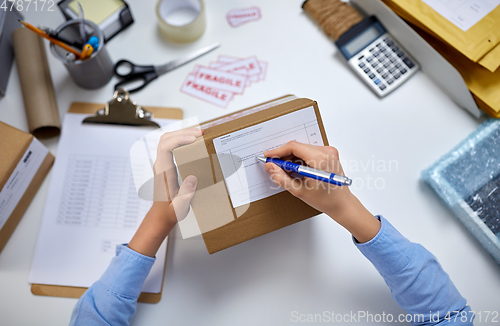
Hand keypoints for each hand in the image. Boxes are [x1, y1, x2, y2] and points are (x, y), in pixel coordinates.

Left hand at [128, 127, 201, 256]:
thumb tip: (192, 178)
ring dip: (181, 134)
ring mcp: (162, 163)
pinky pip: (170, 146)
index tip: (194, 139)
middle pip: (166, 139)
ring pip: (167, 140)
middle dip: (182, 132)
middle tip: (200, 132)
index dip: (179, 139)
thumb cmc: (171, 211)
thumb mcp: (180, 206)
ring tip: (198, 133)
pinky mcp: (166, 164)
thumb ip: (186, 193)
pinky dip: (181, 139)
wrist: (162, 215)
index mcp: (163, 172)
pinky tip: (192, 141)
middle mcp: (160, 164)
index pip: (165, 147)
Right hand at [264, 141, 379, 242]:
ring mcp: (329, 152)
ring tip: (286, 171)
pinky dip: (300, 159)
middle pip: (298, 147)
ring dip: (292, 158)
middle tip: (273, 165)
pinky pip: (309, 152)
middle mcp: (326, 152)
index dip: (278, 151)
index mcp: (320, 159)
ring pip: (302, 149)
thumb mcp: (299, 190)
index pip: (293, 147)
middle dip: (284, 156)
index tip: (268, 156)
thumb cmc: (326, 200)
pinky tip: (296, 170)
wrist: (342, 204)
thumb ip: (281, 177)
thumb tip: (270, 167)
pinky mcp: (329, 154)